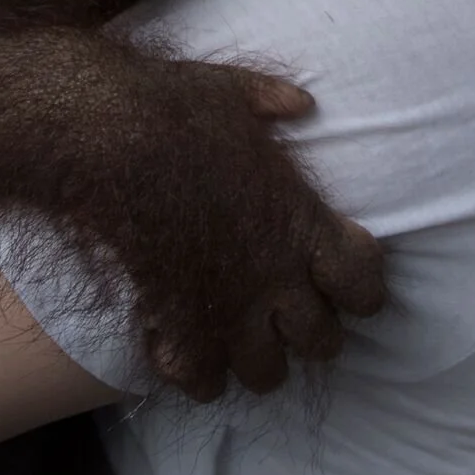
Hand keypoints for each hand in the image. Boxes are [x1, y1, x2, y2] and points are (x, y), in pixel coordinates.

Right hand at [121, 60, 384, 402]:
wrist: (110, 139)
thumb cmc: (174, 109)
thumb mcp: (236, 92)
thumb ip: (275, 103)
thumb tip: (303, 104)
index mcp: (302, 223)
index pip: (363, 284)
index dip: (359, 287)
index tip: (340, 279)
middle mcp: (276, 277)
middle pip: (323, 342)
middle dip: (309, 331)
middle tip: (286, 313)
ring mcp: (229, 309)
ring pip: (267, 375)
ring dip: (255, 358)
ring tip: (236, 337)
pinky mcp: (178, 326)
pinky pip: (202, 382)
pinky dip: (196, 371)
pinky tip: (183, 345)